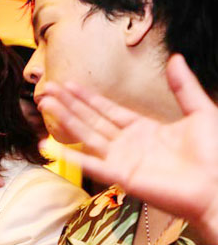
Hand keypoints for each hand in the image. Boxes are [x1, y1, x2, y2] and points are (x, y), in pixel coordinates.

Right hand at [38, 54, 217, 244]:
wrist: (216, 186)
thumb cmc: (214, 155)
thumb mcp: (200, 112)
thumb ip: (184, 86)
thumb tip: (175, 58)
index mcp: (144, 129)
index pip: (108, 110)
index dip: (88, 97)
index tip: (69, 84)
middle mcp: (127, 144)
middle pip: (90, 119)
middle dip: (68, 104)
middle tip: (48, 89)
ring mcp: (121, 160)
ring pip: (85, 134)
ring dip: (64, 119)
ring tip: (44, 104)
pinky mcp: (120, 175)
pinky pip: (89, 163)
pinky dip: (67, 155)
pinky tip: (47, 145)